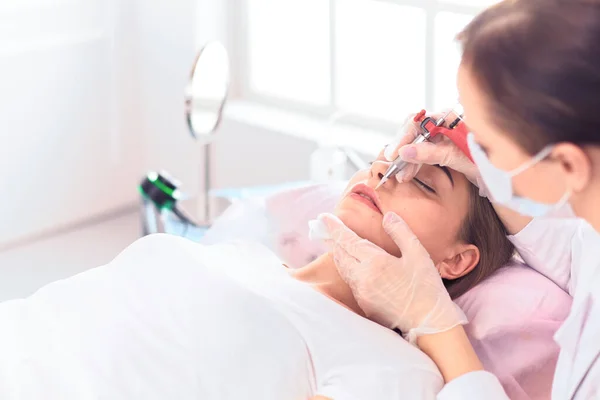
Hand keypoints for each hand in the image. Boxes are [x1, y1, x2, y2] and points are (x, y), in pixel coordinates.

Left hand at [312, 212, 466, 342]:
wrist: (429, 323)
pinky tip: (350, 263)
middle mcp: (363, 278)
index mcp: (376, 263)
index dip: (335, 228)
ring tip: (334, 241)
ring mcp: (361, 293)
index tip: (323, 217)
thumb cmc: (426, 287)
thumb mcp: (418, 254)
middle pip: (340, 254)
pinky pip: (350, 281)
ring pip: (343, 268)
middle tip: (325, 227)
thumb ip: (400, 232)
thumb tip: (388, 216)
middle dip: (332, 239)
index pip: (348, 240)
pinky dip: (347, 268)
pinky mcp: (364, 304)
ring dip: (338, 253)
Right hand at [385, 112, 487, 195]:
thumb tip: (404, 152)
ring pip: (417, 143)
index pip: (418, 121)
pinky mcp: (443, 147)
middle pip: (414, 131)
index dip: (403, 136)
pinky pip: (423, 152)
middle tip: (392, 165)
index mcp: (450, 118)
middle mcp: (444, 123)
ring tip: (401, 176)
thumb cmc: (488, 161)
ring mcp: (443, 135)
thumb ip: (431, 154)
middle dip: (402, 149)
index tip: (394, 153)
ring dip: (407, 160)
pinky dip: (415, 163)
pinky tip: (409, 174)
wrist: (507, 174)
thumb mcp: (458, 158)